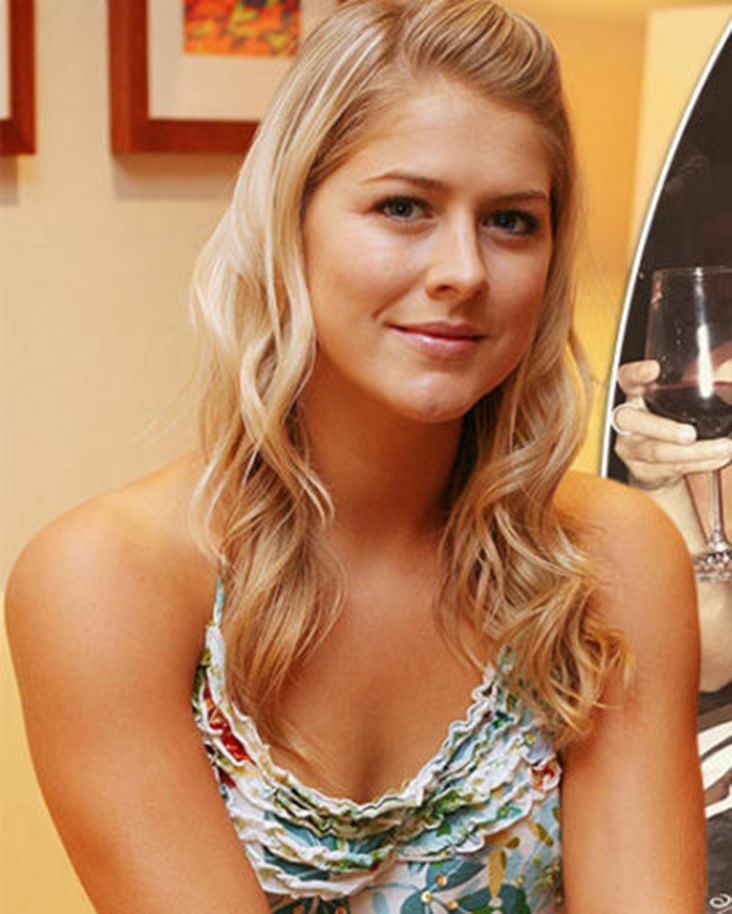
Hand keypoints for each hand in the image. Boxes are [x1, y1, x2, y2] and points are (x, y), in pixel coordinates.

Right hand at [614, 359, 731, 488]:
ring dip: (694, 451)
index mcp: (635, 396)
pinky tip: (718, 458)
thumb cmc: (671, 424)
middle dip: (663, 428)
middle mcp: (626, 422)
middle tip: (690, 434)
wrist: (657, 467)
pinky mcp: (641, 471)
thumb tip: (728, 372)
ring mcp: (630, 447)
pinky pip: (670, 469)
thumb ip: (692, 391)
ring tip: (723, 448)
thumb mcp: (676, 404)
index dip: (635, 374)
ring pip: (657, 451)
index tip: (653, 369)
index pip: (627, 379)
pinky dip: (699, 464)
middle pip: (632, 421)